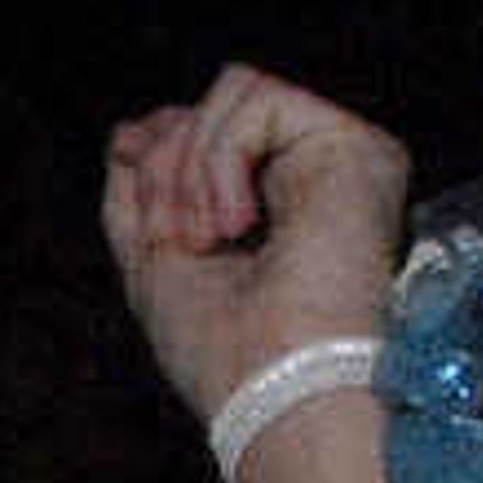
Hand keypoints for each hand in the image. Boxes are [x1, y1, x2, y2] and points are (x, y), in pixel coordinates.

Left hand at [103, 61, 409, 439]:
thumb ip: (140, 196)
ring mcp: (337, 159)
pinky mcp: (355, 143)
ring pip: (233, 91)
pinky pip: (258, 97)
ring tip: (204, 236)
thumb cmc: (220, 356)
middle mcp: (312, 177)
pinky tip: (236, 223)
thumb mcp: (153, 266)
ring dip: (190, 166)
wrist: (273, 390)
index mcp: (273, 208)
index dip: (161, 147)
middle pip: (211, 111)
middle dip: (166, 168)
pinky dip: (221, 158)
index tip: (136, 179)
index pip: (208, 134)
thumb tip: (128, 134)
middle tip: (176, 240)